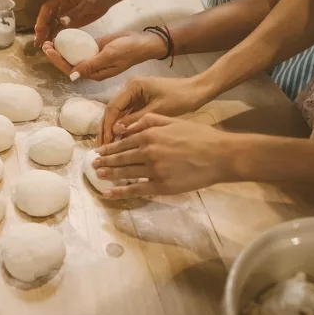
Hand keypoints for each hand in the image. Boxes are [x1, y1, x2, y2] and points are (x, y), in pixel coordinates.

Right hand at [34, 0, 113, 46]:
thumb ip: (76, 12)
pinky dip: (55, 36)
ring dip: (46, 34)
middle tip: (38, 42)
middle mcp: (61, 7)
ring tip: (42, 46)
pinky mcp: (71, 22)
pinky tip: (52, 44)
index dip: (41, 19)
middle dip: (41, 30)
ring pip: (52, 25)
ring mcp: (65, 15)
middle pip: (47, 18)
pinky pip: (61, 30)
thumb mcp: (88, 3)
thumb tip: (62, 21)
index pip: (47, 8)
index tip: (39, 30)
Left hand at [41, 31, 165, 77]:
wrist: (143, 41)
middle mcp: (92, 68)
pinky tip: (62, 37)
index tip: (48, 50)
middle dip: (55, 56)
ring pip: (73, 56)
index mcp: (94, 73)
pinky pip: (81, 48)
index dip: (57, 61)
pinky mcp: (96, 49)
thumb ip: (91, 64)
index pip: (71, 70)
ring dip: (61, 50)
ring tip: (49, 41)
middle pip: (69, 64)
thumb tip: (72, 75)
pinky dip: (71, 44)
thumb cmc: (129, 50)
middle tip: (45, 43)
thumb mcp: (109, 56)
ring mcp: (94, 58)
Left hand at [93, 114, 239, 198]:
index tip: (99, 151)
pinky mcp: (161, 186)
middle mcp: (148, 152)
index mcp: (150, 135)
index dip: (109, 148)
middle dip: (105, 161)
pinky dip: (120, 191)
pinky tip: (108, 193)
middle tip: (93, 163)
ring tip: (98, 174)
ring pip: (125, 172)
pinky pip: (136, 189)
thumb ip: (149, 121)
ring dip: (109, 174)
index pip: (123, 142)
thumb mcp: (173, 121)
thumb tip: (126, 125)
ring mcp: (154, 170)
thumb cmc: (200, 136)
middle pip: (121, 158)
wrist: (220, 155)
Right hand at [98, 76, 210, 144]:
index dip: (107, 126)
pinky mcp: (140, 101)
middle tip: (101, 148)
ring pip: (118, 114)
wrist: (197, 91)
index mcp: (132, 86)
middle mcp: (130, 88)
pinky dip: (123, 128)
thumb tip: (115, 132)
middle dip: (106, 129)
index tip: (105, 142)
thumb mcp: (157, 111)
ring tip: (107, 147)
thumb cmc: (179, 98)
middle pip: (112, 111)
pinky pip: (127, 115)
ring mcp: (134, 94)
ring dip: (112, 130)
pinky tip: (120, 141)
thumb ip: (136, 121)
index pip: (113, 108)